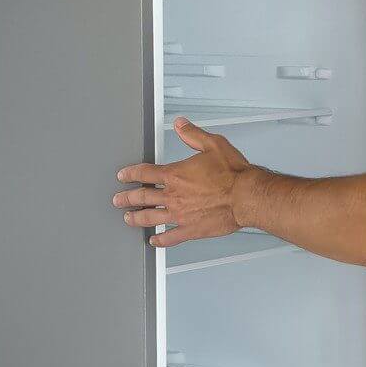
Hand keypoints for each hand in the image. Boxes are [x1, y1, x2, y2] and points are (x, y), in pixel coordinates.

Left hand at [112, 118, 252, 246]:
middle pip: (142, 197)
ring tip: (128, 218)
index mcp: (176, 175)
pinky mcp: (191, 229)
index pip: (145, 174)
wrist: (247, 196)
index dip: (130, 174)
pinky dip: (160, 240)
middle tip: (118, 199)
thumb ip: (193, 135)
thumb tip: (181, 125)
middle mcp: (174, 196)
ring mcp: (180, 215)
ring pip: (150, 218)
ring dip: (136, 218)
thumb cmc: (234, 174)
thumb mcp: (214, 144)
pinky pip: (170, 237)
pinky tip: (155, 240)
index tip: (123, 176)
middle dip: (126, 198)